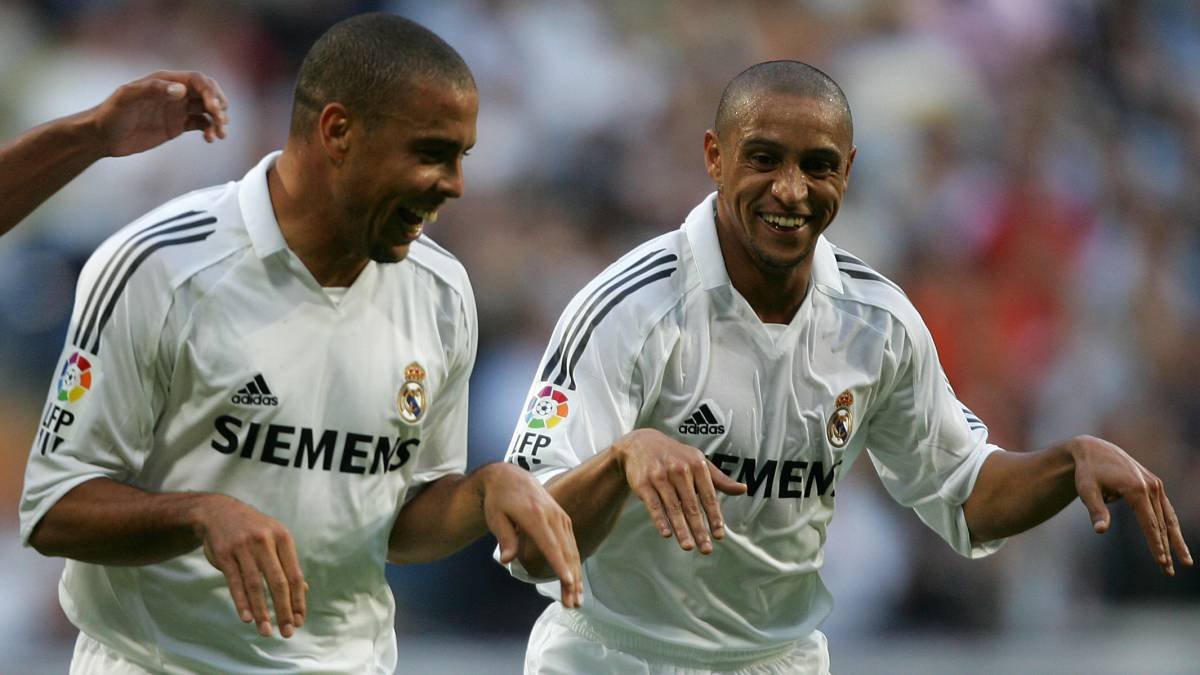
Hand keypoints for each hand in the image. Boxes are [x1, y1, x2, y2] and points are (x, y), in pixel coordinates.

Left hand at [90, 70, 229, 156]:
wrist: (102, 137)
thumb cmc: (110, 114)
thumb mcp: (127, 98)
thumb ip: (153, 90)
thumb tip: (181, 90)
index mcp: (165, 81)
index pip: (198, 80)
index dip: (211, 91)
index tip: (215, 108)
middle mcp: (174, 92)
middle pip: (208, 93)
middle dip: (219, 106)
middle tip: (221, 121)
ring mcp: (177, 109)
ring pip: (208, 110)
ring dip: (218, 120)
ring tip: (219, 135)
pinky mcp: (177, 125)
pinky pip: (201, 124)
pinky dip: (210, 130)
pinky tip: (210, 139)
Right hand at [194, 495, 306, 636]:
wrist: (219, 511)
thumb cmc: (253, 531)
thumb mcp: (275, 539)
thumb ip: (287, 563)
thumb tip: (303, 591)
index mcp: (283, 538)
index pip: (294, 575)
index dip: (298, 600)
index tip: (299, 621)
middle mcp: (265, 541)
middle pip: (278, 582)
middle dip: (284, 610)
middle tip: (287, 632)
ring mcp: (243, 547)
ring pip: (255, 585)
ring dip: (262, 611)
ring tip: (266, 631)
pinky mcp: (224, 554)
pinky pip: (234, 582)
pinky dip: (241, 602)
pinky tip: (247, 618)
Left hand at [481, 463, 583, 607]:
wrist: (510, 477)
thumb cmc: (499, 500)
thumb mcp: (495, 517)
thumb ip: (505, 538)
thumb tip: (507, 559)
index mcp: (534, 515)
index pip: (550, 544)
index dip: (559, 564)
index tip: (568, 581)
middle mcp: (552, 516)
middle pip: (565, 552)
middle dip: (571, 580)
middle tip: (572, 604)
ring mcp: (561, 517)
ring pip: (572, 551)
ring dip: (576, 576)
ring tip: (576, 600)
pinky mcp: (564, 520)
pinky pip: (572, 545)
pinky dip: (575, 565)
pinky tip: (576, 582)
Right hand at [613, 429, 746, 553]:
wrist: (641, 443)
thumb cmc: (675, 456)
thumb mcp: (698, 461)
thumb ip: (719, 479)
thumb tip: (743, 489)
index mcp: (697, 465)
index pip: (709, 496)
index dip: (715, 517)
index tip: (719, 536)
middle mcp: (679, 470)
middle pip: (691, 506)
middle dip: (699, 529)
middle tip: (706, 549)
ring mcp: (660, 476)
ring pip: (673, 508)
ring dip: (681, 529)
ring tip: (688, 546)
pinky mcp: (643, 483)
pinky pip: (654, 505)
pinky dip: (660, 520)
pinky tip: (667, 534)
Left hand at [1070, 435, 1191, 574]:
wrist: (1093, 449)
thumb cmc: (1087, 473)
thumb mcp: (1086, 491)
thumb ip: (1096, 511)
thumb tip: (1100, 531)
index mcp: (1135, 489)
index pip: (1149, 524)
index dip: (1156, 545)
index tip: (1161, 563)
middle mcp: (1150, 486)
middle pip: (1161, 524)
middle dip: (1166, 549)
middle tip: (1168, 572)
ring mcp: (1155, 484)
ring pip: (1169, 518)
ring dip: (1176, 541)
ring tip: (1185, 562)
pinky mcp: (1155, 484)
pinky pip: (1166, 509)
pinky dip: (1171, 526)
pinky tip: (1175, 541)